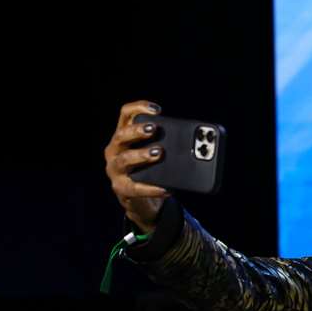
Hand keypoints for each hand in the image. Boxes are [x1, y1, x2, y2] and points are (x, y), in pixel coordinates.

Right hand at [104, 100, 170, 229]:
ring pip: (125, 159)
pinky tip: (166, 188)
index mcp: (124, 137)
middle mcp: (115, 150)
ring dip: (142, 155)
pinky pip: (136, 188)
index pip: (125, 115)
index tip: (156, 110)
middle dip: (137, 131)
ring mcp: (115, 169)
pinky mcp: (121, 188)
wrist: (143, 202)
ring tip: (159, 153)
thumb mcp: (157, 156)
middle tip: (154, 128)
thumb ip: (167, 145)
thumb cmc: (151, 172)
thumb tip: (197, 143)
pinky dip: (152, 188)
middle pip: (121, 135)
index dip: (138, 108)